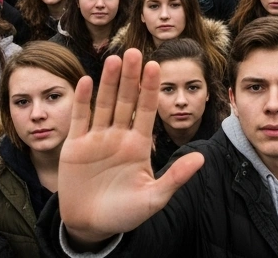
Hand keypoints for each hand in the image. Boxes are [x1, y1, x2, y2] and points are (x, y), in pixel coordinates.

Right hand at [58, 50, 204, 248]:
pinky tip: (86, 79)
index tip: (156, 66)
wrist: (91, 226)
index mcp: (139, 145)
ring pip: (104, 103)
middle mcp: (119, 136)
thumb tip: (201, 159)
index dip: (150, 88)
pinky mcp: (75, 145)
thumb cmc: (125, 214)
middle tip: (135, 52)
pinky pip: (80, 118)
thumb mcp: (154, 198)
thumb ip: (175, 178)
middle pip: (126, 100)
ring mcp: (97, 139)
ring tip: (115, 59)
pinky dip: (83, 100)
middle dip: (131, 77)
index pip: (146, 110)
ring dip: (109, 82)